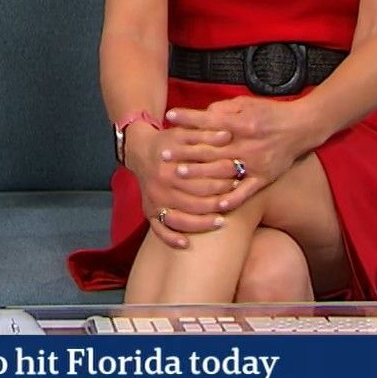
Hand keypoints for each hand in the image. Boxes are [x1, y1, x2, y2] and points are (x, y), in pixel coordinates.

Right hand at [123, 121, 234, 248]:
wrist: (139, 151)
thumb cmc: (168, 142)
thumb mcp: (185, 133)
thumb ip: (206, 134)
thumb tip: (228, 135)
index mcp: (169, 164)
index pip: (200, 174)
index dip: (220, 177)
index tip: (237, 179)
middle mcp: (160, 184)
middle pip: (193, 198)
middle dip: (216, 200)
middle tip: (232, 200)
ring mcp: (154, 200)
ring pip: (180, 218)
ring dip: (202, 222)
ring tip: (221, 221)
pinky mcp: (148, 211)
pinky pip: (159, 230)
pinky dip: (171, 238)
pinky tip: (186, 244)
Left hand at [163, 97, 323, 213]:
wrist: (302, 127)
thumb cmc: (270, 112)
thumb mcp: (246, 103)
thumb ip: (223, 110)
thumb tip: (202, 116)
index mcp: (243, 123)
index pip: (210, 121)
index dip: (189, 118)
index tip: (169, 117)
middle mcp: (248, 144)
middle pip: (211, 149)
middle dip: (186, 151)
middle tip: (164, 155)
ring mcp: (256, 163)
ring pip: (224, 172)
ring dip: (200, 175)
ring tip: (179, 175)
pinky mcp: (264, 178)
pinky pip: (246, 192)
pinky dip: (232, 199)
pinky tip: (216, 206)